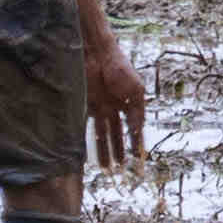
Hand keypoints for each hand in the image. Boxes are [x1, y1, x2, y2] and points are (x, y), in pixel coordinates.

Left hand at [84, 39, 148, 170]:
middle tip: (120, 168)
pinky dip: (88, 139)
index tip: (138, 158)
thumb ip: (136, 112)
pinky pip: (86, 126)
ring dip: (105, 150)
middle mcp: (113, 107)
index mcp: (128, 103)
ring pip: (102, 134)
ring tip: (107, 167)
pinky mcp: (85, 105)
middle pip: (116, 134)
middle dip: (118, 150)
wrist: (96, 54)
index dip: (135, 142)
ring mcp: (98, 107)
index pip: (133, 127)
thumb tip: (138, 132)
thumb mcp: (135, 91)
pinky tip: (88, 152)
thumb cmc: (120, 68)